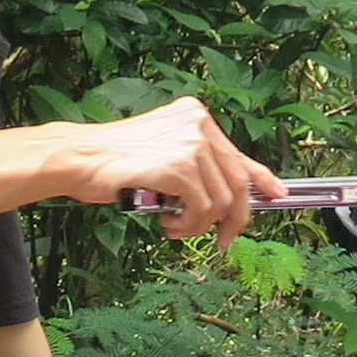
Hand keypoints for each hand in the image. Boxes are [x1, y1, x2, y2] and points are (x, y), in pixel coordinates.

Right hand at [64, 96, 281, 240]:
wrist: (78, 158)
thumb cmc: (114, 162)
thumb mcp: (163, 155)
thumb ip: (197, 167)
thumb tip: (231, 198)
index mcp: (195, 116)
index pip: (238, 153)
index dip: (262, 178)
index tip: (277, 195)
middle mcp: (198, 124)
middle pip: (237, 183)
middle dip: (233, 219)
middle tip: (223, 240)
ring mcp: (190, 144)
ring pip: (220, 202)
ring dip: (199, 226)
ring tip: (174, 226)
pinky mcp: (179, 166)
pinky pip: (201, 210)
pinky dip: (187, 226)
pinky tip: (166, 223)